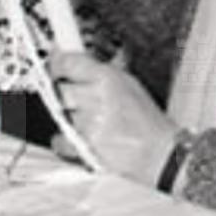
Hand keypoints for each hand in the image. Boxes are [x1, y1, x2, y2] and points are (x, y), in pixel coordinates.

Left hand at [50, 48, 178, 184]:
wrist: (160, 154)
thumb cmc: (148, 121)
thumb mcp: (129, 84)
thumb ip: (102, 73)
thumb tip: (79, 63)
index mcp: (107, 78)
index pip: (67, 62)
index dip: (58, 63)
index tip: (56, 65)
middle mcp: (95, 97)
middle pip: (60, 89)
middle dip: (65, 94)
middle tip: (76, 97)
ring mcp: (88, 123)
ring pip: (61, 114)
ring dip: (70, 117)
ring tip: (90, 121)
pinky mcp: (85, 146)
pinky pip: (60, 140)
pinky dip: (66, 142)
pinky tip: (82, 139)